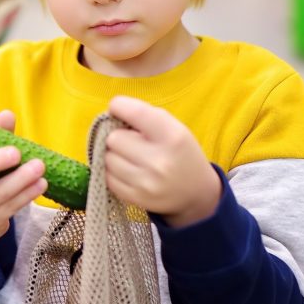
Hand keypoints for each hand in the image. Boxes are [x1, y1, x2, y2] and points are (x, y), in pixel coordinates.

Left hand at [104, 96, 221, 226]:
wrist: (196, 192)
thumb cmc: (180, 152)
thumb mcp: (174, 127)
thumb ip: (145, 115)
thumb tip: (111, 112)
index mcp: (172, 136)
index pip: (134, 112)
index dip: (118, 106)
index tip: (117, 108)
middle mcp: (159, 160)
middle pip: (114, 138)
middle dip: (119, 136)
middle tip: (131, 140)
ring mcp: (146, 182)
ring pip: (107, 158)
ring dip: (115, 155)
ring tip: (130, 157)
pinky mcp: (135, 198)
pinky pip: (107, 178)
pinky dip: (113, 172)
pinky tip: (128, 170)